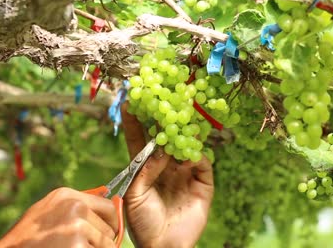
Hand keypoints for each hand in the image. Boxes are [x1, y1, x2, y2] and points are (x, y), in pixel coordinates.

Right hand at [0, 187, 117, 247]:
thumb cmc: (28, 236)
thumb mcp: (50, 210)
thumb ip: (77, 205)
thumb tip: (109, 199)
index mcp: (68, 196)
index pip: (107, 206)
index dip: (110, 221)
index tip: (108, 231)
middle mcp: (75, 207)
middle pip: (108, 227)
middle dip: (101, 239)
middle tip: (82, 244)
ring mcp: (77, 227)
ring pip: (105, 243)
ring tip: (70, 247)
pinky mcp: (77, 246)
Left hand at [121, 104, 213, 247]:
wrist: (164, 245)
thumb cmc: (143, 223)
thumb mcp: (134, 196)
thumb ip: (144, 170)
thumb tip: (159, 148)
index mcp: (145, 168)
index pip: (139, 140)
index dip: (135, 121)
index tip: (131, 101)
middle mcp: (165, 166)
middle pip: (164, 138)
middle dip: (163, 120)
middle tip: (163, 100)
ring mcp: (184, 172)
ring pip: (185, 146)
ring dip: (183, 133)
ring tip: (181, 118)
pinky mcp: (202, 182)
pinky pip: (202, 163)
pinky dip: (196, 156)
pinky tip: (189, 154)